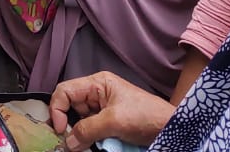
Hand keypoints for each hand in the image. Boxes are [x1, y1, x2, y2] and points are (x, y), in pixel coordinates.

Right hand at [49, 72, 174, 150]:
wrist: (172, 128)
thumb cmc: (146, 116)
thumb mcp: (114, 121)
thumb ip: (87, 130)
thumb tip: (67, 144)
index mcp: (97, 83)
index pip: (65, 91)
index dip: (57, 109)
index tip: (60, 130)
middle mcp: (97, 93)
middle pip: (70, 106)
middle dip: (67, 124)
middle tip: (67, 142)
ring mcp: (103, 108)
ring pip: (79, 121)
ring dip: (78, 134)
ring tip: (81, 145)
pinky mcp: (109, 122)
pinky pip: (90, 129)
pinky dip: (87, 138)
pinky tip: (90, 145)